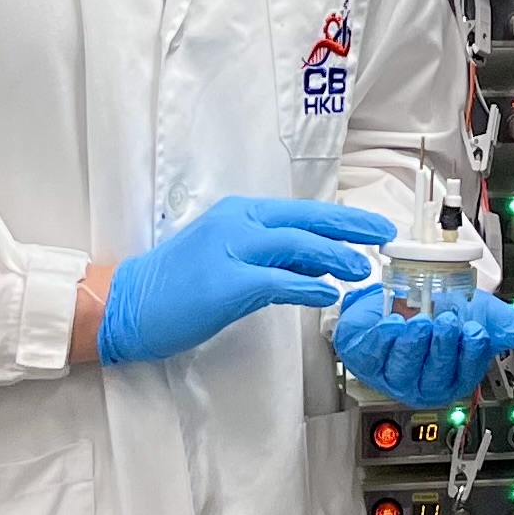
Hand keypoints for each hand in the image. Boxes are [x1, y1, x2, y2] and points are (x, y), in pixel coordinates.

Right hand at [91, 197, 390, 366]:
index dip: (342, 217)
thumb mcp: (230, 257)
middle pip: (307, 219)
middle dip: (351, 226)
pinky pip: (279, 281)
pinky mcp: (226, 283)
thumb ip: (274, 258)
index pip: (302, 211)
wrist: (128, 303)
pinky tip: (328, 293)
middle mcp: (237, 223)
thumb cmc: (178, 284)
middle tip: (385, 235)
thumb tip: (322, 264)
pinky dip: (308, 286)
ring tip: (362, 268)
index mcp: (240, 213)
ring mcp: (230, 250)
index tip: (373, 226)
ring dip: (336, 257)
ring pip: (298, 246)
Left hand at [334, 285, 513, 405]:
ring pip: (406, 367)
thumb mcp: (484, 314)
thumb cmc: (441, 309)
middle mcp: (425, 381)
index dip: (470, 353)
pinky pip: (374, 355)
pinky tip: (392, 323)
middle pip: (435, 375)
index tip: (476, 330)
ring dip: (414, 342)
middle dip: (443, 348)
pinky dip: (383, 338)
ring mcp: (394, 372)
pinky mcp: (366, 358)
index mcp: (455, 377)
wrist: (401, 294)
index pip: (466, 373)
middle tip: (449, 322)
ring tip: (421, 320)